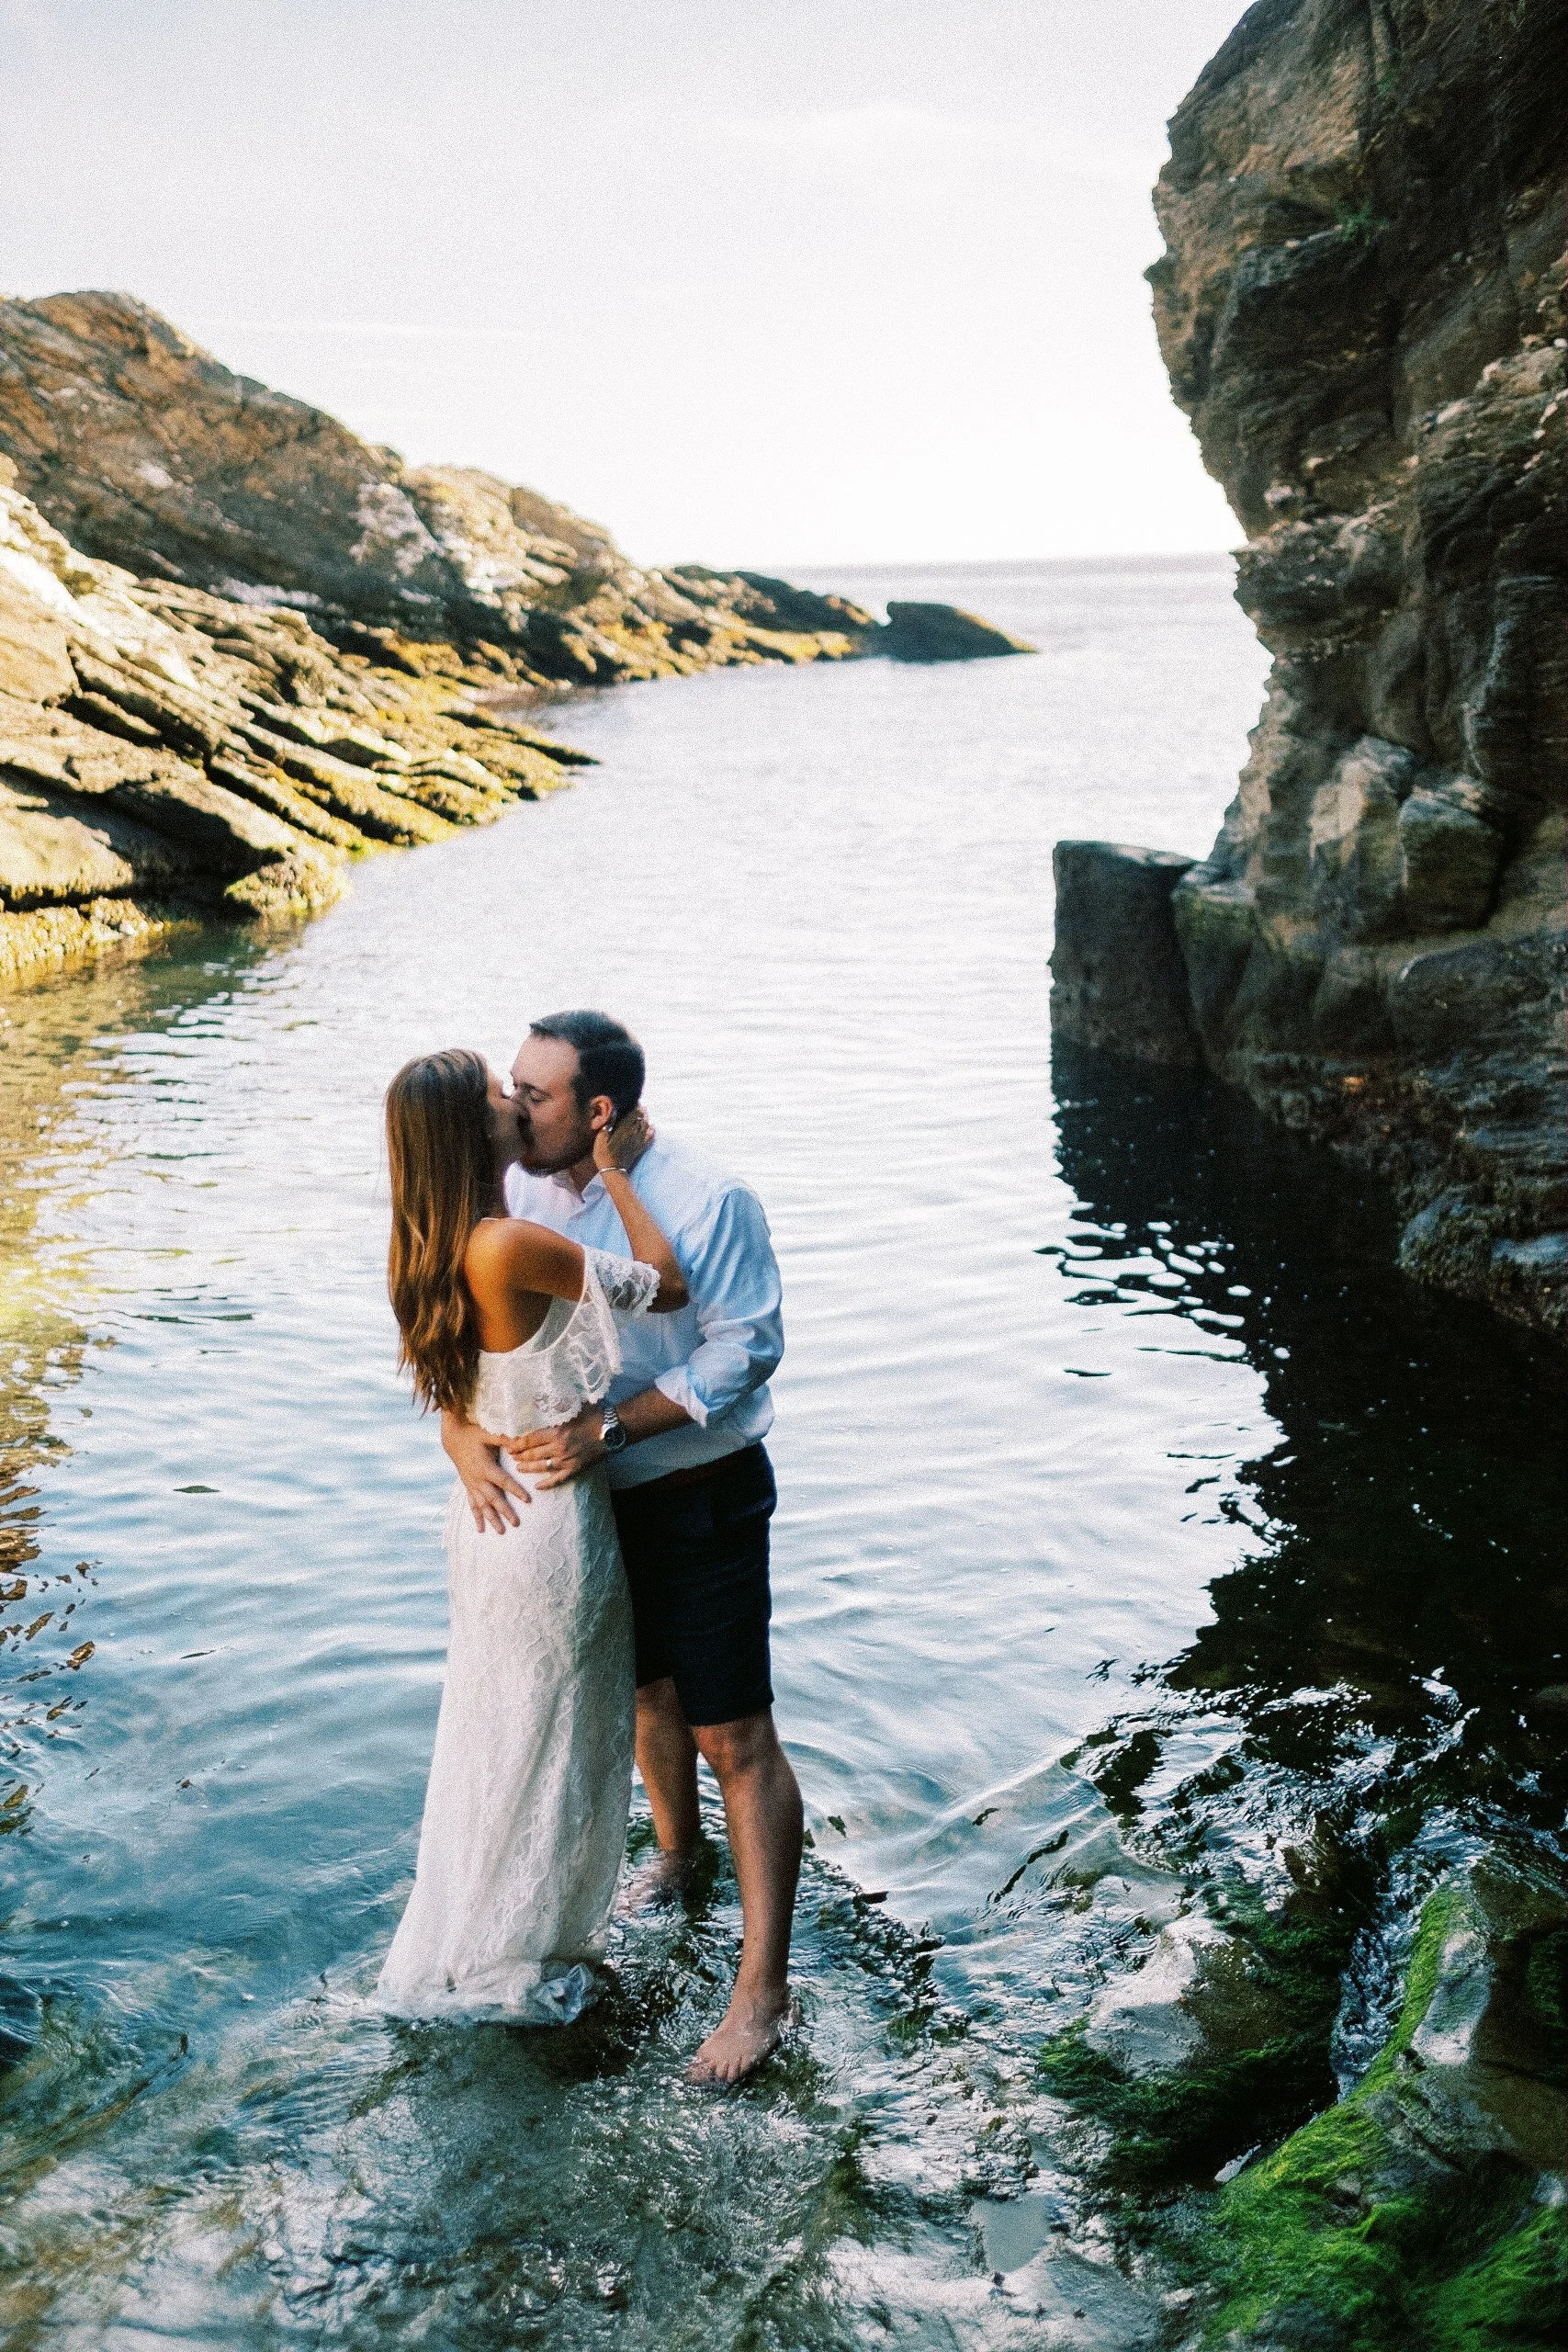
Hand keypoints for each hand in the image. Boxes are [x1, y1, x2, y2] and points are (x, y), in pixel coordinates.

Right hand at [442, 1411, 530, 1531]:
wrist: (453, 1439)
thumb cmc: (473, 1434)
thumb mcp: (488, 1433)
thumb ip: (504, 1438)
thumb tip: (520, 1441)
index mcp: (485, 1467)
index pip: (503, 1481)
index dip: (516, 1490)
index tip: (528, 1500)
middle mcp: (478, 1479)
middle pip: (493, 1498)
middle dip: (505, 1511)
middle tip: (516, 1523)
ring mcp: (472, 1484)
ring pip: (482, 1505)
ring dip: (492, 1519)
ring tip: (501, 1532)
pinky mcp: (468, 1486)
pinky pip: (472, 1504)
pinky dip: (477, 1517)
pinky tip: (481, 1530)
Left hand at [506, 1401, 606, 1489]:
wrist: (612, 1430)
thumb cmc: (593, 1416)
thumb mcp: (572, 1406)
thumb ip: (554, 1405)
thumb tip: (536, 1399)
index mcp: (556, 1432)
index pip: (530, 1440)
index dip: (517, 1443)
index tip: (509, 1445)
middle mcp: (559, 1448)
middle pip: (532, 1454)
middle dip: (519, 1455)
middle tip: (510, 1456)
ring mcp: (566, 1460)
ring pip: (541, 1467)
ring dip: (528, 1468)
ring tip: (518, 1467)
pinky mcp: (575, 1469)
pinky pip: (558, 1479)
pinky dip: (547, 1484)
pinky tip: (537, 1487)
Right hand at [593, 1104, 653, 1176]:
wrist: (612, 1170)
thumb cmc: (603, 1153)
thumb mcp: (601, 1137)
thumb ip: (608, 1124)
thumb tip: (613, 1111)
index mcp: (624, 1128)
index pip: (633, 1114)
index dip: (635, 1106)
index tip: (635, 1101)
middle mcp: (633, 1133)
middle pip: (641, 1119)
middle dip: (642, 1111)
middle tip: (641, 1106)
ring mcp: (638, 1141)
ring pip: (646, 1127)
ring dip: (646, 1119)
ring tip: (646, 1114)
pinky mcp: (640, 1149)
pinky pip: (649, 1139)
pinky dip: (652, 1132)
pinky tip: (652, 1128)